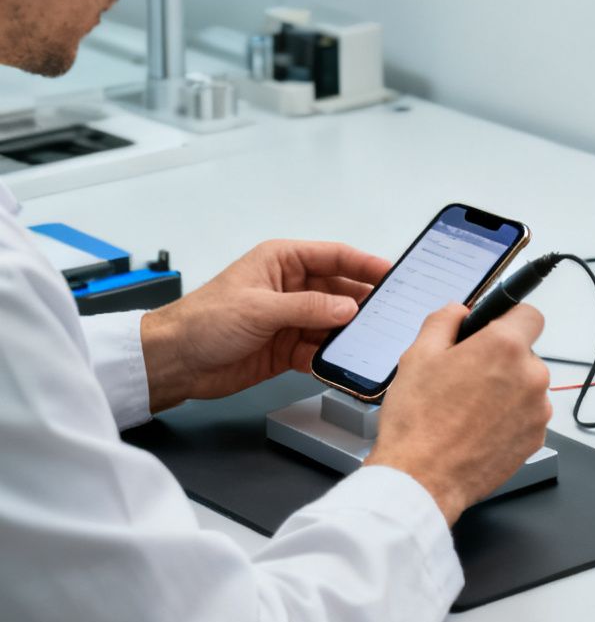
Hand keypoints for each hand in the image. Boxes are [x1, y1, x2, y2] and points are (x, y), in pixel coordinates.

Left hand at [139, 240, 389, 412]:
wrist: (174, 362)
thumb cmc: (202, 321)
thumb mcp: (259, 308)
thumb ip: (308, 308)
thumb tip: (349, 307)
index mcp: (282, 262)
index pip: (334, 256)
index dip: (365, 264)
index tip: (393, 275)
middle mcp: (291, 288)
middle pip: (341, 292)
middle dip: (363, 305)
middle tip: (390, 315)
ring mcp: (291, 319)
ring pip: (334, 324)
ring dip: (349, 335)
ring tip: (371, 344)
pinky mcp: (288, 349)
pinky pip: (320, 351)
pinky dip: (330, 359)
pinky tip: (340, 365)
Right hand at [365, 303, 551, 524]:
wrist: (422, 479)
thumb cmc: (418, 422)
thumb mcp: (418, 355)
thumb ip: (444, 321)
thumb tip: (459, 311)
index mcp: (504, 347)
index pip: (529, 315)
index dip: (509, 318)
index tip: (494, 328)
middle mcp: (531, 376)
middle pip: (524, 354)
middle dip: (499, 360)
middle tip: (464, 376)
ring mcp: (538, 410)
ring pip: (526, 387)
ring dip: (505, 391)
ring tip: (466, 409)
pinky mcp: (536, 438)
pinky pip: (526, 416)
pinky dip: (507, 418)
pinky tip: (476, 429)